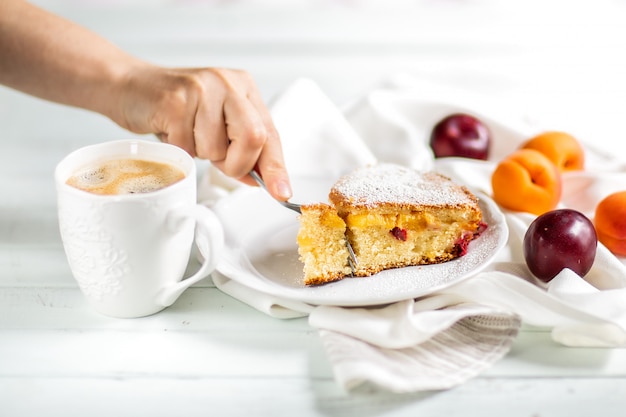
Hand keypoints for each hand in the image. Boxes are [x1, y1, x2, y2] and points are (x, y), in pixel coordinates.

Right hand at [114, 65, 291, 200]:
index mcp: (245, 89)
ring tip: (187, 134)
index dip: (276, 167)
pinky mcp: (175, 101)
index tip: (282, 192)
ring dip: (200, 154)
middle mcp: (228, 84)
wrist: (129, 86)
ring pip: (216, 148)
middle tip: (218, 160)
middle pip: (252, 137)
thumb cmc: (175, 108)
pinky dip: (179, 149)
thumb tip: (259, 180)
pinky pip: (187, 147)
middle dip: (236, 163)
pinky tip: (171, 129)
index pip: (270, 133)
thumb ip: (240, 149)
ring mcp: (202, 89)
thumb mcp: (216, 124)